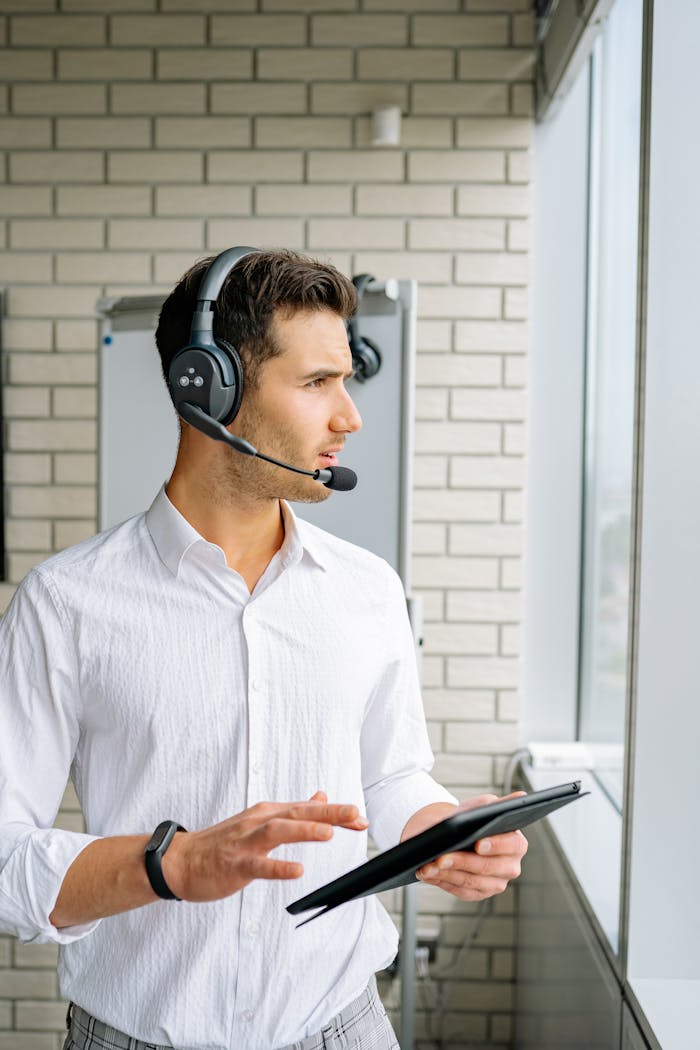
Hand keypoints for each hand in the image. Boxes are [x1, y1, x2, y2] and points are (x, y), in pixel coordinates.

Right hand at [163, 790, 367, 902]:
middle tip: (355, 815)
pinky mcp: (236, 864)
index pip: (307, 808)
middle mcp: (259, 822)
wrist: (181, 860)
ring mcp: (246, 842)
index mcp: (268, 813)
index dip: (335, 812)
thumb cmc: (223, 843)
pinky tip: (296, 870)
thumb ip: (292, 811)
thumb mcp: (260, 821)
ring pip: (279, 832)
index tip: (360, 817)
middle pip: (298, 813)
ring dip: (305, 830)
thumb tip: (321, 796)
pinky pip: (259, 866)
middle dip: (328, 813)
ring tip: (329, 833)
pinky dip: (278, 867)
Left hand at [407, 793, 528, 901]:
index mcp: (517, 844)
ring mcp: (496, 883)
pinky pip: (460, 891)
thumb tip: (521, 796)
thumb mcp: (481, 807)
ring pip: (471, 882)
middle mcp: (510, 867)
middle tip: (441, 857)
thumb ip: (498, 804)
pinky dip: (442, 881)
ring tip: (427, 866)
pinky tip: (428, 874)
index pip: (511, 845)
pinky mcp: (479, 893)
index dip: (495, 845)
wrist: (454, 834)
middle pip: (487, 868)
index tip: (477, 844)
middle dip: (462, 862)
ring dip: (446, 874)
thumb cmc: (470, 819)